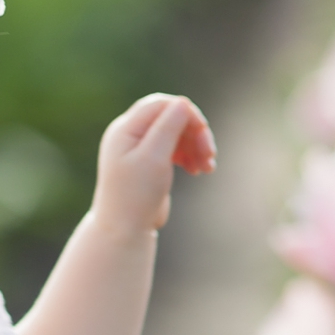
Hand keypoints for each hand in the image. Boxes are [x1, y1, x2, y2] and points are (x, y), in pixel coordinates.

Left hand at [90, 93, 215, 237]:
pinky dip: (189, 156)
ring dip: (195, 145)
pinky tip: (199, 170)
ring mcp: (139, 149)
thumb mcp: (154, 158)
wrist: (123, 231)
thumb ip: (168, 127)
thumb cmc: (135, 195)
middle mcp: (130, 135)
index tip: (204, 133)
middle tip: (210, 154)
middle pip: (170, 117)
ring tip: (207, 167)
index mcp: (125, 129)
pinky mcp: (149, 163)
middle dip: (194, 132)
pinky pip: (174, 149)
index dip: (186, 113)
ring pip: (175, 133)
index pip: (161, 104)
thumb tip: (183, 102)